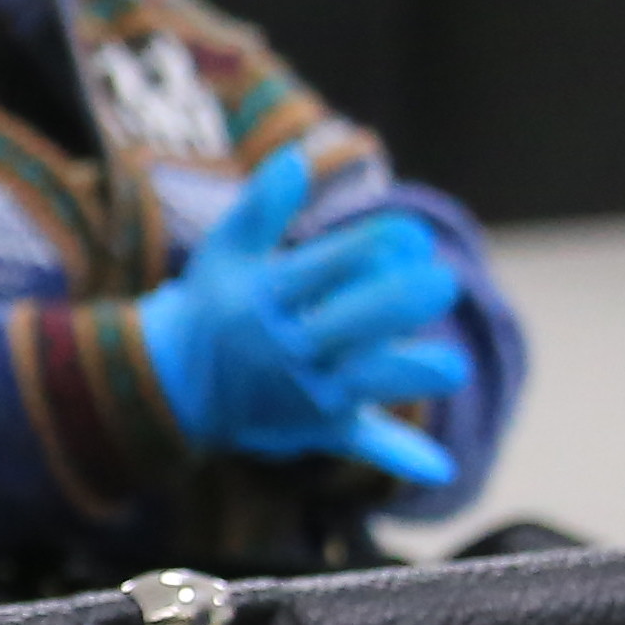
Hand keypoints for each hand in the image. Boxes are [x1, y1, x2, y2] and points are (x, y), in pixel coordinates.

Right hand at [136, 147, 470, 488]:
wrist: (173, 385)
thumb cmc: (215, 306)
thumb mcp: (226, 253)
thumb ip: (263, 207)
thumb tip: (300, 156)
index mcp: (266, 300)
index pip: (325, 267)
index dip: (371, 247)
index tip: (413, 232)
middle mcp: (285, 348)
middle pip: (348, 323)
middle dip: (397, 303)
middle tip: (442, 281)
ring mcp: (303, 392)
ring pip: (361, 383)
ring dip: (404, 377)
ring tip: (451, 366)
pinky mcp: (318, 428)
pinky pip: (358, 443)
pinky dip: (397, 454)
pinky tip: (442, 467)